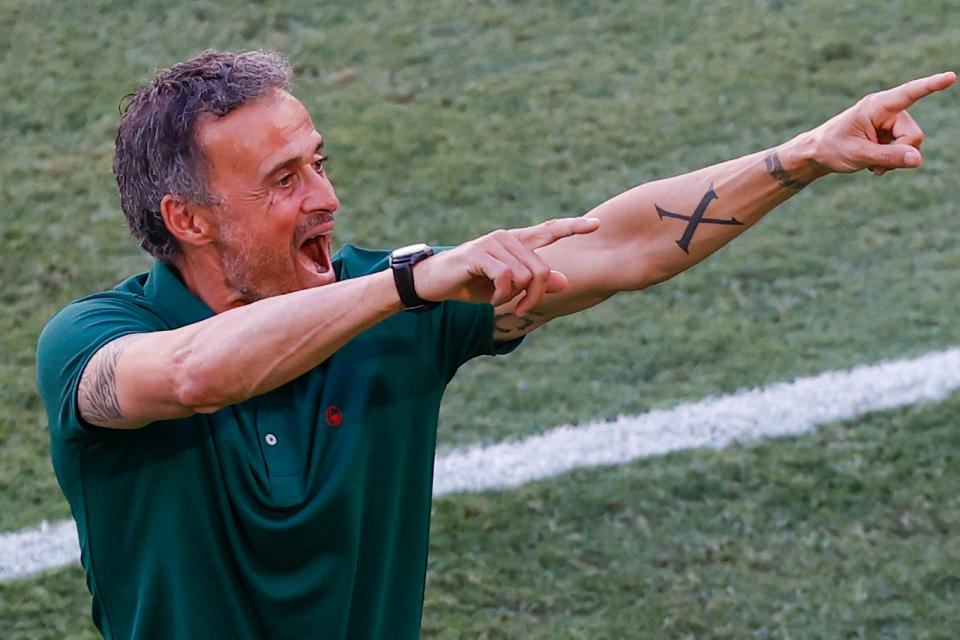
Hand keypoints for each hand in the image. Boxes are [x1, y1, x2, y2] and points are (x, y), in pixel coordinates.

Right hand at [413, 217, 599, 315]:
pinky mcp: (479, 254)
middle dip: (535, 296)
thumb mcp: (506, 288)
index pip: (549, 230)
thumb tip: (565, 282)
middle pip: (540, 270)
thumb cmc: (471, 284)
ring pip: (524, 275)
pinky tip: (490, 301)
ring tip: (498, 302)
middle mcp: (507, 237)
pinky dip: (501, 296)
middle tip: (522, 308)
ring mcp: (493, 243)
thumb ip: (535, 283)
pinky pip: (506, 278)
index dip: (573, 227)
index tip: (596, 224)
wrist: (434, 283)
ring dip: (514, 297)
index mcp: (516, 242)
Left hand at [807, 71, 955, 175]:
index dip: (931, 86)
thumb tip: (917, 159)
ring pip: (911, 145)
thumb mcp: (858, 155)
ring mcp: (890, 122)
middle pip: (914, 135)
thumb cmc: (832, 148)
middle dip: (900, 153)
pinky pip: (905, 150)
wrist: (818, 153)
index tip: (950, 77)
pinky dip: (892, 161)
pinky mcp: (890, 133)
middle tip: (874, 163)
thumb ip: (888, 156)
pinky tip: (874, 164)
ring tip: (871, 163)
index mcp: (876, 106)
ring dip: (894, 159)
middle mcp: (887, 110)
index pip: (908, 94)